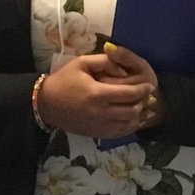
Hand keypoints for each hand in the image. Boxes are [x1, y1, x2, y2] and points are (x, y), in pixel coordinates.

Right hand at [36, 44, 160, 137]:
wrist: (45, 104)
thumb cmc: (64, 80)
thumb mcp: (82, 63)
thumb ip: (105, 61)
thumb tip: (123, 68)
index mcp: (97, 94)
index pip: (129, 94)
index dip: (143, 90)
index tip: (150, 85)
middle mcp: (100, 112)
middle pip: (132, 111)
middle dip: (143, 103)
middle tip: (147, 96)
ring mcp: (98, 126)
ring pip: (128, 125)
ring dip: (138, 116)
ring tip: (142, 107)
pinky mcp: (96, 134)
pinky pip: (119, 133)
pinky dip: (129, 127)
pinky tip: (132, 119)